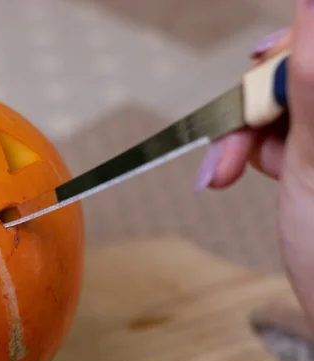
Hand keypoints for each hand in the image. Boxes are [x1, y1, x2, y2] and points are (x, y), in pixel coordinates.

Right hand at [196, 1, 313, 320]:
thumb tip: (309, 5)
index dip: (288, 52)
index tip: (255, 67)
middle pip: (302, 72)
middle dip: (255, 101)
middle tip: (231, 143)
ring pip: (287, 101)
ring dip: (245, 129)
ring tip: (229, 169)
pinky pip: (282, 129)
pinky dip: (253, 145)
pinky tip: (242, 168)